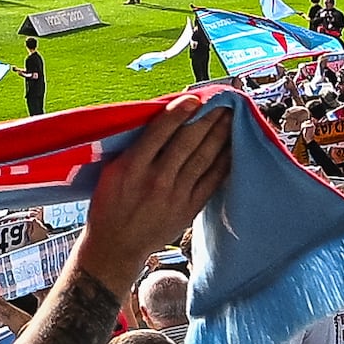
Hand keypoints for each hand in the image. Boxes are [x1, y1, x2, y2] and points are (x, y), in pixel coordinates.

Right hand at [77, 94, 233, 288]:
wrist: (117, 246)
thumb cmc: (110, 206)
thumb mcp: (111, 172)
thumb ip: (134, 149)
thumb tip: (159, 123)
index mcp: (132, 167)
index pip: (158, 133)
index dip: (178, 113)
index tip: (193, 97)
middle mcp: (156, 180)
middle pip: (186, 143)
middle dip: (206, 119)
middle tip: (222, 101)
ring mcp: (175, 195)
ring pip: (202, 159)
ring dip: (219, 136)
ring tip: (231, 117)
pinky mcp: (189, 208)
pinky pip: (211, 181)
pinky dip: (223, 163)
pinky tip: (233, 149)